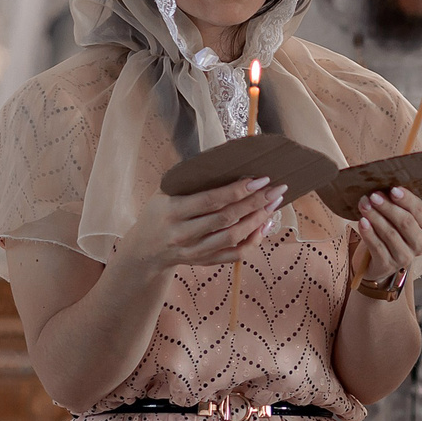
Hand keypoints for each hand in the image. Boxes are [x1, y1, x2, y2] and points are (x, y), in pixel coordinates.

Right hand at [121, 176, 283, 272]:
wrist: (145, 250)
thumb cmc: (159, 212)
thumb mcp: (164, 192)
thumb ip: (190, 179)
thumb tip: (227, 159)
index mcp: (172, 211)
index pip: (210, 200)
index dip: (237, 190)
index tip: (259, 179)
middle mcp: (183, 234)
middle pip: (226, 219)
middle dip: (255, 203)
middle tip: (276, 189)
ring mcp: (194, 251)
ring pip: (233, 238)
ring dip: (258, 221)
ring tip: (273, 204)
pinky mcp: (204, 262)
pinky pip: (234, 255)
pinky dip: (253, 241)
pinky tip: (264, 225)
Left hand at [354, 186, 421, 289]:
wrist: (379, 259)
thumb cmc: (391, 231)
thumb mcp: (398, 217)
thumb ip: (398, 204)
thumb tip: (385, 187)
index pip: (419, 211)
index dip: (407, 199)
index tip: (393, 189)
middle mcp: (420, 244)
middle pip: (405, 222)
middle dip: (388, 207)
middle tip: (374, 196)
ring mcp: (405, 257)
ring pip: (390, 234)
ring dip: (375, 217)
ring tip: (364, 204)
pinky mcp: (388, 265)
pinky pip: (378, 247)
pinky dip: (369, 233)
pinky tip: (362, 222)